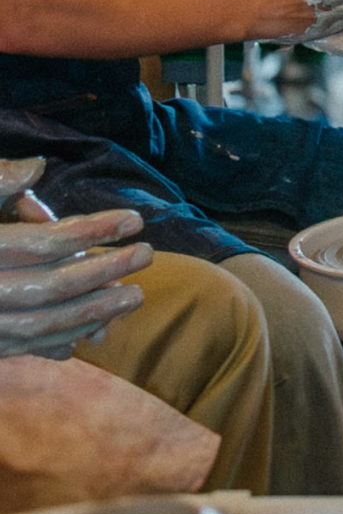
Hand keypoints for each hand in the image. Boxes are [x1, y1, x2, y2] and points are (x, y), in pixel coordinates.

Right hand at [0, 158, 150, 359]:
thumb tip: (38, 167)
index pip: (43, 242)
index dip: (92, 229)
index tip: (135, 219)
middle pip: (50, 286)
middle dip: (103, 272)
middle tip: (149, 253)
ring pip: (40, 324)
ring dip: (93, 311)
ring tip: (135, 296)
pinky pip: (23, 346)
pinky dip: (61, 339)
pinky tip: (96, 329)